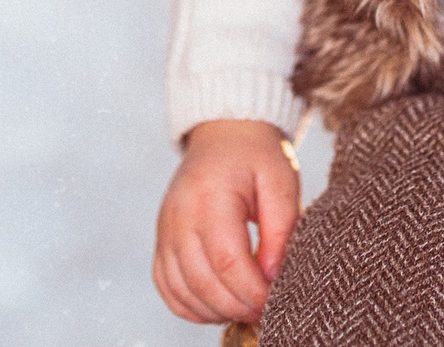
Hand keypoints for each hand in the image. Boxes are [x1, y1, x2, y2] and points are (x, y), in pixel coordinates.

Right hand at [154, 119, 302, 323]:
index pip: (227, 260)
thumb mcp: (282, 181)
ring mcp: (164, 229)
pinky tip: (218, 305)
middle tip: (266, 311)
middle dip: (237, 306)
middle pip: (202, 281)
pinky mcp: (161, 239)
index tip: (276, 300)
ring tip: (246, 308)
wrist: (224, 132)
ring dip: (215, 311)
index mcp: (210, 196)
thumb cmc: (257, 155)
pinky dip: (190, 305)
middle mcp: (179, 215)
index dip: (252, 291)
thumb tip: (273, 276)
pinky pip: (167, 286)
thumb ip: (282, 229)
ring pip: (182, 290)